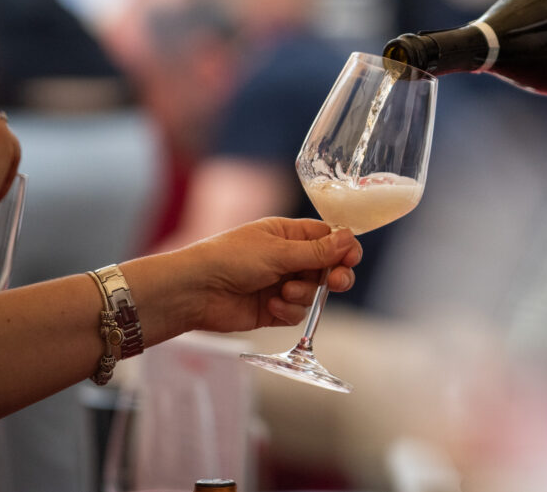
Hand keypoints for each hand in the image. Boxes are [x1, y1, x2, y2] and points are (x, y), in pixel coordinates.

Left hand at [146, 218, 363, 335]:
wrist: (195, 291)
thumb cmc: (231, 259)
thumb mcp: (278, 251)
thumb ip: (317, 251)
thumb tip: (349, 239)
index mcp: (287, 234)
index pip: (327, 238)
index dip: (343, 248)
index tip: (351, 258)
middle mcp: (287, 258)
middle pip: (327, 267)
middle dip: (334, 275)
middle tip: (337, 282)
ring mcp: (280, 284)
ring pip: (313, 292)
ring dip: (304, 294)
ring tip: (284, 292)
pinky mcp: (273, 309)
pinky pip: (297, 312)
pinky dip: (289, 310)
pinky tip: (272, 306)